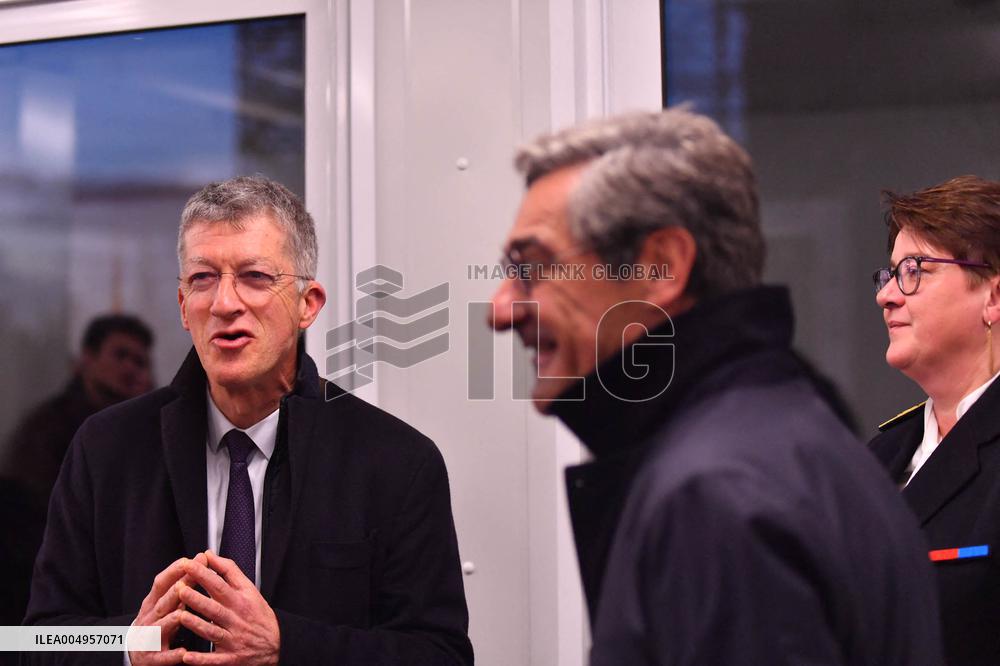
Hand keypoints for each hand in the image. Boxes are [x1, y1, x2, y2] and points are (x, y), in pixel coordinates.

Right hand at [129, 553, 207, 665]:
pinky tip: (183, 652)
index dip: (175, 571)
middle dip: (173, 592)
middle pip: (162, 603)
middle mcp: (148, 619)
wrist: (138, 656)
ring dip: (169, 621)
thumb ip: (180, 587)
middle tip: (185, 583)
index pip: (161, 584)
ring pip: (158, 628)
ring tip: (180, 615)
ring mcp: (147, 639)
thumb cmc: (158, 626)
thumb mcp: (165, 605)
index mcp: (152, 604)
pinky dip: (172, 655)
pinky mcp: (151, 659)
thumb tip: (201, 561)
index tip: (191, 559)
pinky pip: (162, 657)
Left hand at [177, 550, 279, 665]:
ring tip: (181, 617)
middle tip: (179, 588)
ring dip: (197, 625)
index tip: (188, 564)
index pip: (220, 585)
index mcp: (240, 601)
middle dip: (197, 599)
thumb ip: (229, 571)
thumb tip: (209, 554)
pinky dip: (201, 660)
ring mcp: (233, 640)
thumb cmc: (259, 614)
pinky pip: (214, 660)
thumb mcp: (250, 589)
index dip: (204, 574)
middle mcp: (236, 620)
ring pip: (212, 632)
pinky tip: (187, 657)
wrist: (277, 644)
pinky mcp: (230, 658)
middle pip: (214, 608)